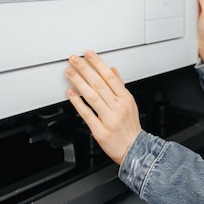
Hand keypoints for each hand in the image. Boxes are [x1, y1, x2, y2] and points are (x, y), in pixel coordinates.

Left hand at [65, 50, 141, 164]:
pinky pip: (87, 114)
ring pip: (92, 97)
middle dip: (85, 69)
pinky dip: (78, 103)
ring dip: (79, 82)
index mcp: (125, 98)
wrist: (133, 149)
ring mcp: (109, 119)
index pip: (110, 76)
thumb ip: (120, 85)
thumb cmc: (130, 126)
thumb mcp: (130, 102)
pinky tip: (71, 94)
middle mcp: (117, 107)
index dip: (98, 64)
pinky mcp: (100, 130)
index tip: (89, 54)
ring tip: (70, 73)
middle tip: (74, 59)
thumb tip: (112, 70)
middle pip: (99, 84)